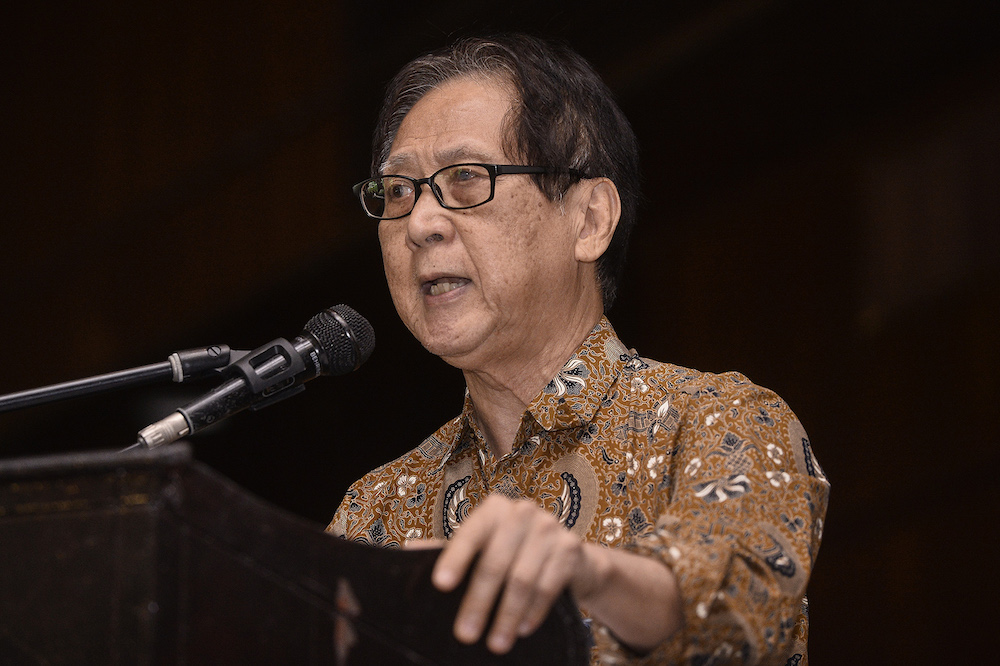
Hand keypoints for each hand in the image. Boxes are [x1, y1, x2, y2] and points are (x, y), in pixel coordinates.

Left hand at [429, 494, 587, 653]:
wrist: (570, 555)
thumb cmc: (515, 551)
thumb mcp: (484, 547)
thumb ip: (452, 549)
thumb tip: (411, 550)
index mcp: (494, 510)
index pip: (470, 534)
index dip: (455, 559)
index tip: (440, 585)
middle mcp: (522, 512)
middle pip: (495, 563)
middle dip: (478, 603)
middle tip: (464, 634)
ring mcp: (549, 528)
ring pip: (522, 579)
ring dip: (507, 616)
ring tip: (495, 643)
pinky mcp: (570, 548)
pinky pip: (548, 586)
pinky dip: (534, 612)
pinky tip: (523, 630)